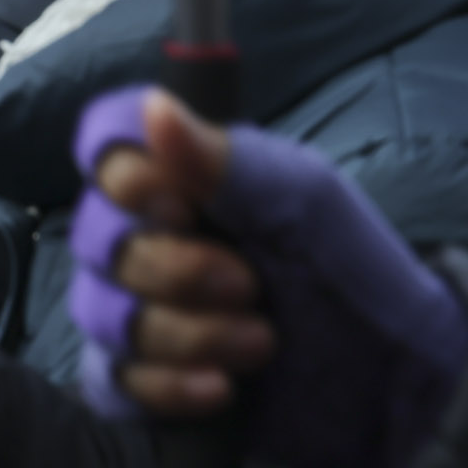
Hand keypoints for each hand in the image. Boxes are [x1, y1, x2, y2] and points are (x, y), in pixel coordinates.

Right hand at [70, 87, 467, 467]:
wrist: (401, 385)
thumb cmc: (358, 279)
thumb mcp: (307, 207)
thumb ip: (227, 160)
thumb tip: (154, 108)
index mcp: (185, 178)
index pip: (105, 145)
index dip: (123, 173)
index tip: (179, 202)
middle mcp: (151, 235)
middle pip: (97, 233)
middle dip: (170, 267)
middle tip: (246, 283)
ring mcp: (141, 306)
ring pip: (101, 308)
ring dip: (180, 330)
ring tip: (258, 342)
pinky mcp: (144, 377)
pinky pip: (111, 377)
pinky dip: (165, 385)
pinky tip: (221, 389)